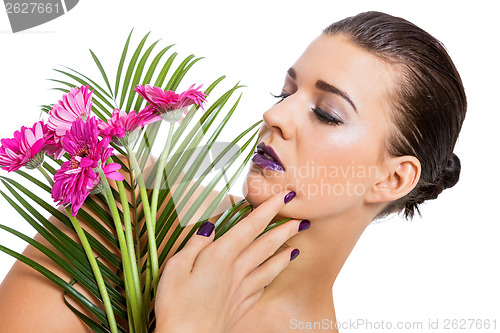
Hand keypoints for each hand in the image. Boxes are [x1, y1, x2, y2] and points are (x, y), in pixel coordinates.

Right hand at [154, 190, 308, 332]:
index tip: (284, 196)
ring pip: (269, 266)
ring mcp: (241, 290)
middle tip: (302, 219)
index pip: (250, 226)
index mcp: (221, 256)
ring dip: (284, 252)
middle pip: (265, 245)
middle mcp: (236, 271)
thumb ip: (195, 244)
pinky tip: (275, 273)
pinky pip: (263, 286)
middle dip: (285, 229)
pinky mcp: (241, 306)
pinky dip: (273, 275)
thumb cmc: (176, 306)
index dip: (268, 209)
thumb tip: (210, 226)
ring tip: (297, 244)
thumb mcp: (176, 267)